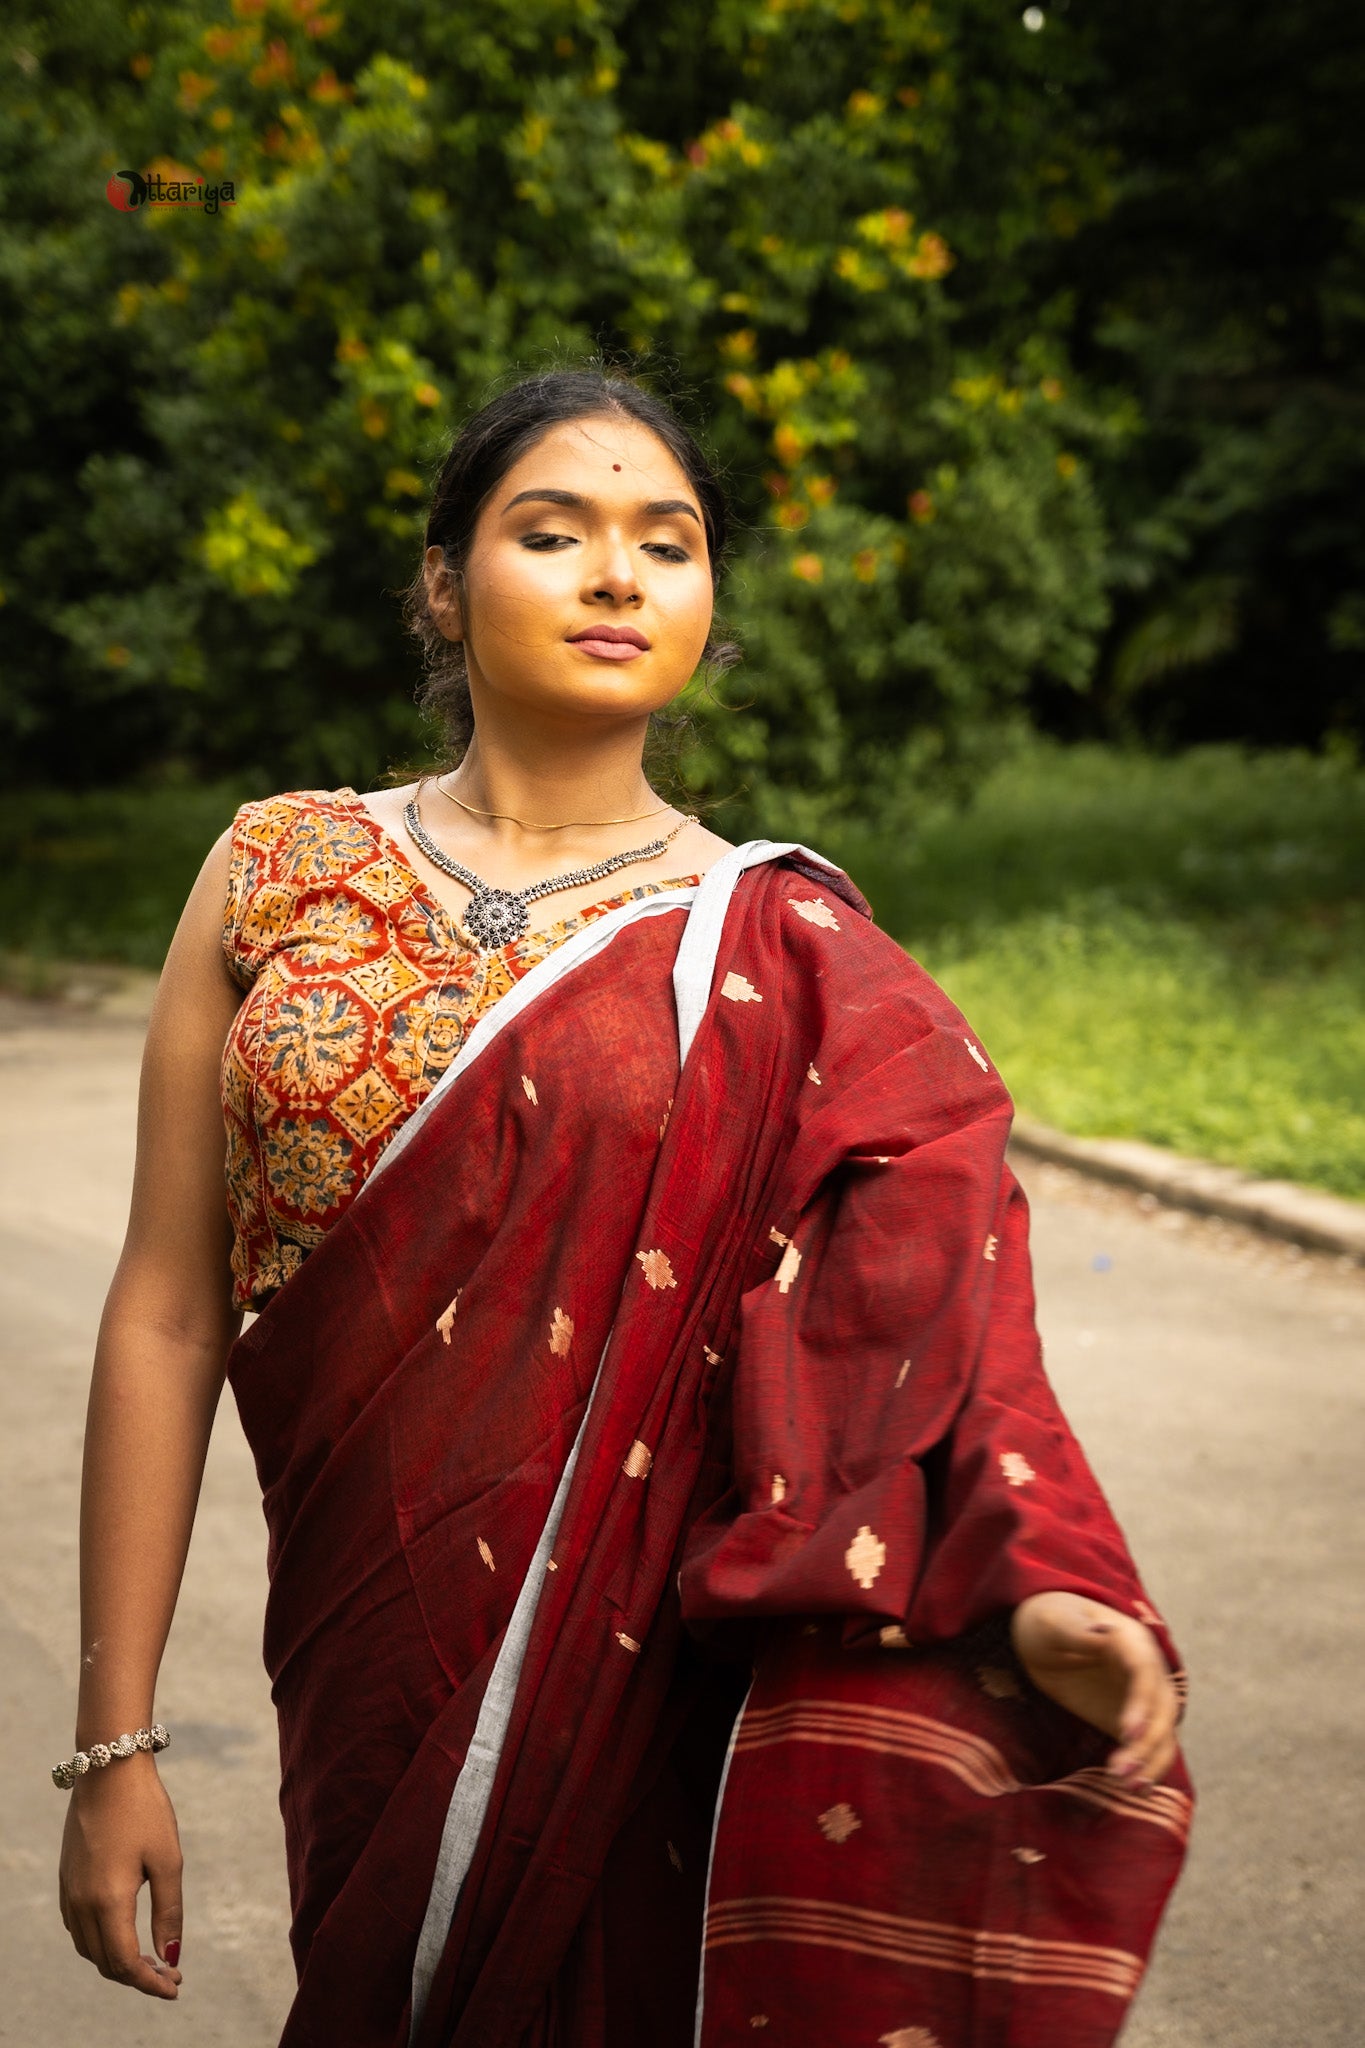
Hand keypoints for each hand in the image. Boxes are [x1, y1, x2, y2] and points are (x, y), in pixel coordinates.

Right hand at [59, 1756, 183, 1997]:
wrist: (109, 1769)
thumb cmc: (145, 1810)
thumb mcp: (168, 1860)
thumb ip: (169, 1911)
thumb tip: (172, 1956)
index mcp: (108, 1902)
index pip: (125, 1963)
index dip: (150, 1982)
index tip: (175, 1988)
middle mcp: (81, 1904)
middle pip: (105, 1962)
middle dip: (137, 1976)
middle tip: (171, 1975)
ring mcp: (69, 1892)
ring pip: (88, 1948)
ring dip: (116, 1961)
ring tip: (151, 1959)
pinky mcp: (66, 1879)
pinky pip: (78, 1928)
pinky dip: (99, 1942)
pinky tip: (123, 1933)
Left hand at [1010, 1590, 1179, 1786]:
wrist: (1047, 1636)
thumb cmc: (1048, 1621)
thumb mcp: (1053, 1622)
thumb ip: (1075, 1631)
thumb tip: (1104, 1634)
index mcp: (1130, 1640)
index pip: (1145, 1672)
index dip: (1141, 1703)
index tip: (1127, 1733)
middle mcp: (1147, 1670)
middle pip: (1162, 1709)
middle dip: (1147, 1743)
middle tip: (1119, 1773)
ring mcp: (1143, 1697)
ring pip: (1163, 1733)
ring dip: (1151, 1762)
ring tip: (1127, 1789)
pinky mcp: (1133, 1720)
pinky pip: (1151, 1747)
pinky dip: (1147, 1768)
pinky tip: (1133, 1790)